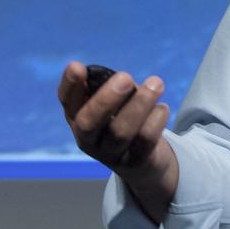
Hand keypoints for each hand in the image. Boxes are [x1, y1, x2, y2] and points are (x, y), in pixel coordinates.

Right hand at [59, 61, 180, 220]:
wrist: (142, 162)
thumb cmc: (124, 119)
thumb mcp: (114, 103)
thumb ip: (111, 88)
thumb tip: (121, 79)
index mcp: (78, 118)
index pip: (67, 101)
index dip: (69, 85)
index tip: (77, 67)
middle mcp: (88, 139)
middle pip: (88, 123)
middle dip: (106, 98)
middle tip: (125, 77)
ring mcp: (110, 154)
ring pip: (120, 132)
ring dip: (140, 104)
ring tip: (156, 83)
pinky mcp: (135, 162)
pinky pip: (144, 140)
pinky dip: (156, 120)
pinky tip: (162, 108)